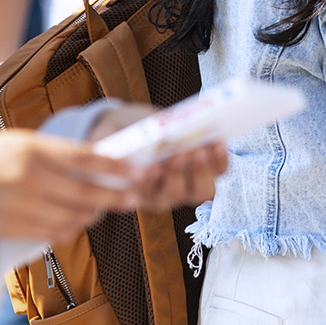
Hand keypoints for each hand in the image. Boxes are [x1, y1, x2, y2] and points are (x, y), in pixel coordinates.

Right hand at [0, 130, 137, 242]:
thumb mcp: (19, 141)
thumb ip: (53, 152)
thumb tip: (91, 161)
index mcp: (35, 151)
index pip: (87, 159)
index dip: (116, 167)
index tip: (137, 172)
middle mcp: (32, 179)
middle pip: (86, 192)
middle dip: (115, 196)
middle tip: (135, 198)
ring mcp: (23, 207)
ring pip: (73, 217)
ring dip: (93, 214)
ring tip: (103, 209)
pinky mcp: (14, 229)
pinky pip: (53, 233)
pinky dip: (70, 228)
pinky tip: (77, 222)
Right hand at [87, 102, 228, 211]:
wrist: (139, 128)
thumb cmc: (121, 135)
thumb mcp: (108, 139)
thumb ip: (105, 148)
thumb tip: (104, 147)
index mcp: (137, 192)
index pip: (144, 195)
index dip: (150, 184)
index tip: (153, 168)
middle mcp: (164, 196)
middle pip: (177, 195)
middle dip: (179, 175)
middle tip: (178, 153)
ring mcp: (188, 186)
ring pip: (203, 190)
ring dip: (204, 169)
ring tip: (201, 147)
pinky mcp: (206, 172)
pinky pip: (219, 173)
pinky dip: (221, 159)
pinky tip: (218, 140)